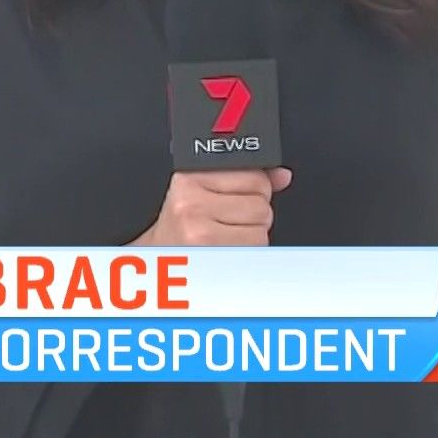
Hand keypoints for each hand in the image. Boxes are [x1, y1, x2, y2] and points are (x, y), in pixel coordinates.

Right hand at [131, 168, 292, 247]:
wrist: (156, 261)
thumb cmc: (180, 229)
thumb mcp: (203, 193)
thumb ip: (244, 179)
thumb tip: (280, 175)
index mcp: (191, 178)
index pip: (254, 176)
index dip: (253, 190)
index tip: (238, 199)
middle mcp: (191, 202)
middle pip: (261, 204)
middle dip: (252, 216)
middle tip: (226, 223)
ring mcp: (199, 230)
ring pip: (261, 230)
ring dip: (251, 237)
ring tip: (224, 238)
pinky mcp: (209, 255)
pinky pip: (254, 252)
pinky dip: (247, 255)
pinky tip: (225, 252)